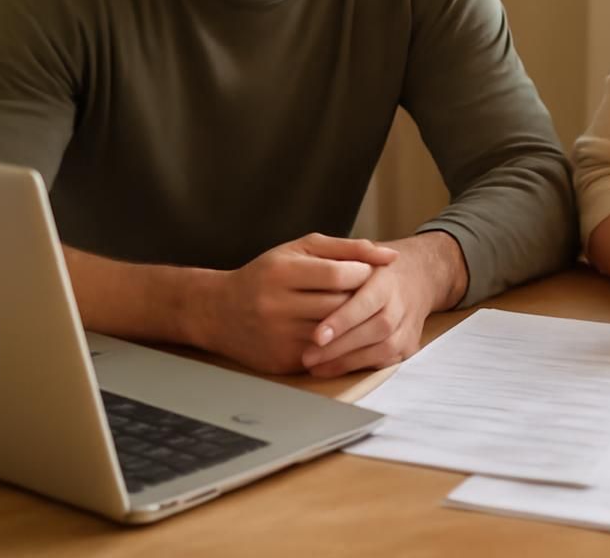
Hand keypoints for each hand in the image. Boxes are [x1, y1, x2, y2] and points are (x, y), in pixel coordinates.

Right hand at [199, 233, 397, 373]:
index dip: (362, 274)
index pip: (338, 275)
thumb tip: (391, 256)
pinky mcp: (282, 360)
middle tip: (372, 294)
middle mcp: (276, 305)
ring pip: (335, 333)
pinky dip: (339, 344)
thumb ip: (347, 249)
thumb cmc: (267, 274)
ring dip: (354, 324)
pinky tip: (343, 333)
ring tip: (359, 312)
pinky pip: (325, 355)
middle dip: (361, 299)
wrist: (218, 312)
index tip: (369, 273)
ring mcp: (278, 336)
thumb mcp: (300, 250)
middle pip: (339, 305)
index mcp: (281, 272)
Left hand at [299, 232, 464, 377]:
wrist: (418, 276)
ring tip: (315, 367)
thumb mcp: (360, 254)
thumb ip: (341, 259)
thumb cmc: (376, 269)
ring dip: (348, 362)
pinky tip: (332, 369)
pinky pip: (386, 362)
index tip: (317, 335)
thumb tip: (315, 273)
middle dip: (340, 347)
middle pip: (376, 329)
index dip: (343, 320)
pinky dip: (359, 368)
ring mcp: (409, 326)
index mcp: (387, 280)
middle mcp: (402, 304)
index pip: (367, 302)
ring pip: (383, 349)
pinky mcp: (410, 345)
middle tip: (308, 357)